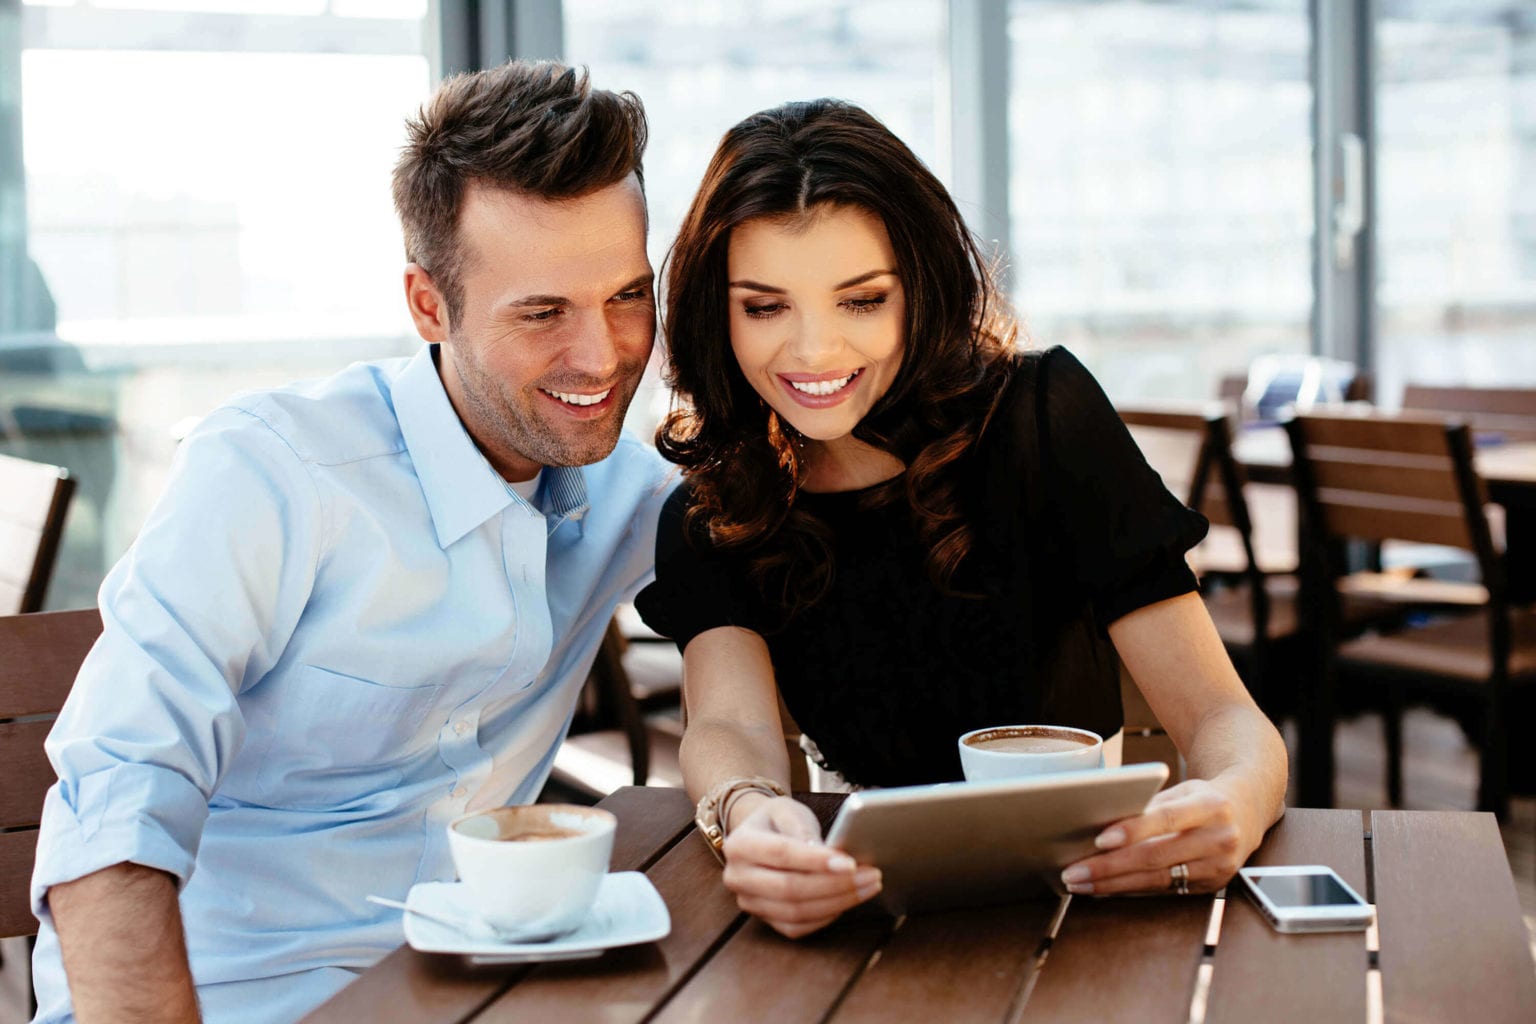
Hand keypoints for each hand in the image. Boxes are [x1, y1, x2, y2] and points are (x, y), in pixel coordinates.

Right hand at [720, 796, 882, 937]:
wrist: (760, 835)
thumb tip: (828, 855)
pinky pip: (797, 928)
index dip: (816, 861)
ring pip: (796, 912)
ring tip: (868, 886)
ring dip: (837, 902)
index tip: (850, 862)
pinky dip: (826, 917)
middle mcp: (738, 877)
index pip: (781, 854)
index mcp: (740, 844)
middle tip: (870, 875)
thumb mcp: (788, 810)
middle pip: (790, 889)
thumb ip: (803, 829)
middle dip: (835, 885)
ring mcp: (749, 902)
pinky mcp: (764, 919)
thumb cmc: (778, 821)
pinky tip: (847, 901)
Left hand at [1058, 779, 1247, 896]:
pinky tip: (1106, 889)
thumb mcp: (1184, 790)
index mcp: (1211, 806)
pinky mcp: (1213, 886)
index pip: (1166, 819)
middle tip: (1073, 872)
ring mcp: (1219, 867)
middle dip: (1110, 867)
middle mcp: (1220, 839)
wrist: (1249, 812)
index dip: (1133, 830)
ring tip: (1081, 884)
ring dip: (1114, 884)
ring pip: (1158, 880)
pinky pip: (1166, 890)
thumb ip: (1150, 806)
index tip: (1099, 840)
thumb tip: (1102, 824)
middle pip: (1157, 856)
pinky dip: (1132, 889)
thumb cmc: (1204, 797)